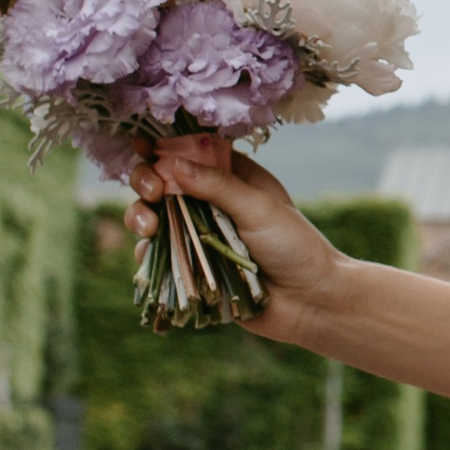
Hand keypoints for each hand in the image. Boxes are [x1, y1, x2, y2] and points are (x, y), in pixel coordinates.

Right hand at [129, 134, 343, 341]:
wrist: (310, 303)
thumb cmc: (295, 247)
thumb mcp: (259, 209)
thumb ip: (217, 187)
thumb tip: (172, 162)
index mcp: (233, 177)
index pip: (189, 153)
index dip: (162, 148)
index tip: (141, 146)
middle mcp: (211, 202)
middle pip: (161, 182)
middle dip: (145, 181)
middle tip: (152, 191)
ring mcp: (198, 235)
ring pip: (152, 217)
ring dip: (139, 215)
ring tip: (148, 226)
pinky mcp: (191, 267)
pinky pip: (157, 255)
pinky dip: (146, 251)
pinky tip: (149, 249)